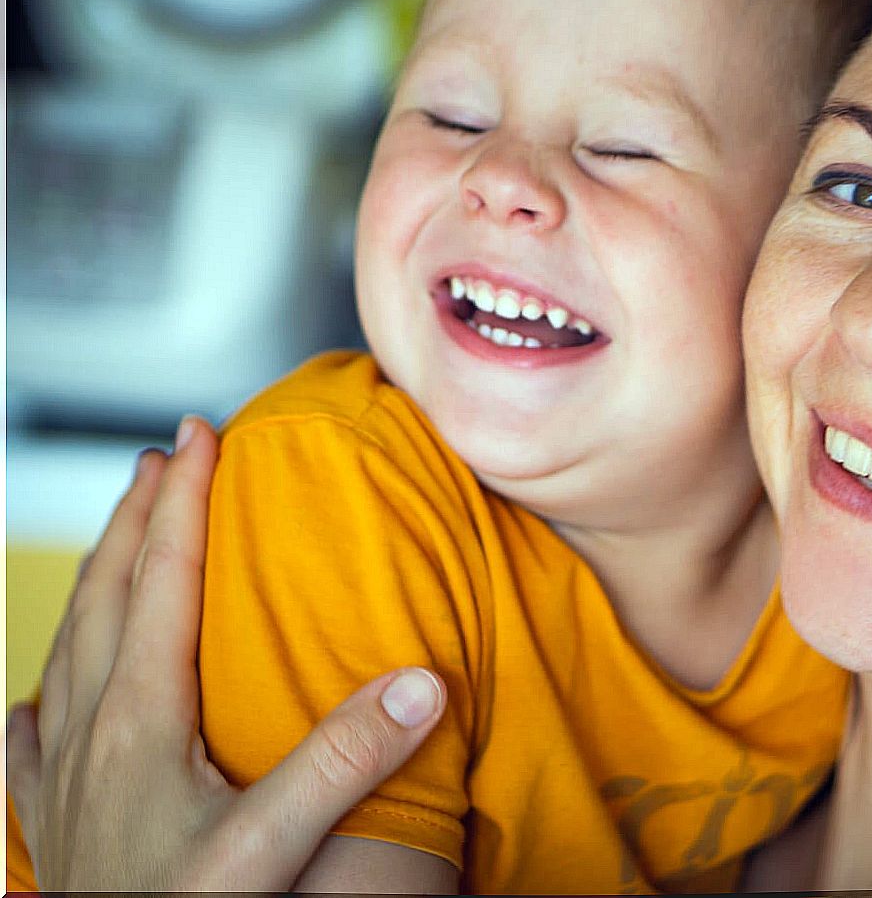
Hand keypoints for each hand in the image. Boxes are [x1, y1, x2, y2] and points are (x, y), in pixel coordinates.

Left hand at [6, 417, 447, 889]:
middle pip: (108, 595)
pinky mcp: (55, 821)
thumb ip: (342, 764)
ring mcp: (65, 777)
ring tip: (119, 537)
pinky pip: (33, 735)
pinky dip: (44, 690)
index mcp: (142, 721)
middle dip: (136, 518)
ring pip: (70, 644)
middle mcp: (93, 733)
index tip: (199, 437)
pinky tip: (40, 697)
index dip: (182, 503)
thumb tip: (419, 684)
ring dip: (97, 577)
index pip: (162, 582)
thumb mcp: (270, 849)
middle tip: (161, 458)